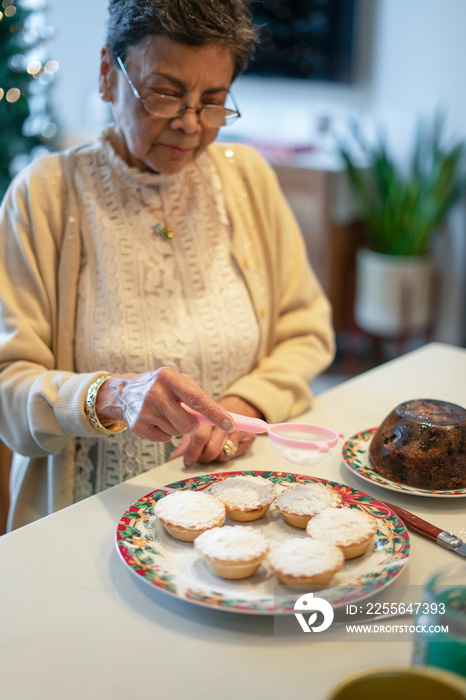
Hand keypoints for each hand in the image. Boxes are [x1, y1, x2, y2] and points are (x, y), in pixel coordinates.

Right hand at [94, 367, 234, 440]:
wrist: (125, 392)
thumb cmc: (162, 387)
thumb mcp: (178, 381)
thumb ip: (198, 397)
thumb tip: (222, 418)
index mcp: (169, 377)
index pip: (197, 399)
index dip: (215, 414)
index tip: (231, 425)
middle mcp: (155, 393)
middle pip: (188, 424)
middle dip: (192, 424)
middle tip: (182, 414)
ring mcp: (145, 411)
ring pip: (177, 432)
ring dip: (176, 427)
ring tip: (165, 413)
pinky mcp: (138, 426)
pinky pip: (164, 439)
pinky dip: (164, 433)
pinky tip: (156, 420)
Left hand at [170, 395, 261, 466]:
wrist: (239, 404)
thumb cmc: (213, 415)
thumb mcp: (198, 422)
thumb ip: (186, 439)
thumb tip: (174, 458)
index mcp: (210, 414)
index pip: (200, 436)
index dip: (192, 451)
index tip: (187, 461)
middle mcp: (226, 421)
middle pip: (211, 449)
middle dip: (201, 457)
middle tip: (196, 458)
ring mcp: (240, 430)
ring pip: (220, 455)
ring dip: (211, 458)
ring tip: (207, 450)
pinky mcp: (249, 438)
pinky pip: (231, 456)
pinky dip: (223, 456)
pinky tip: (220, 448)